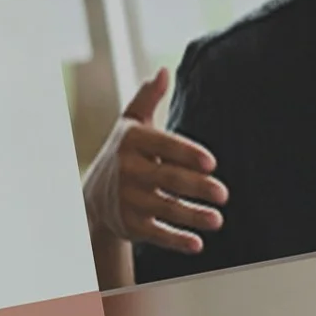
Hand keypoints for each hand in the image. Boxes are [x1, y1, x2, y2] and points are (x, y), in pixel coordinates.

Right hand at [89, 105, 229, 263]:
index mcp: (132, 141)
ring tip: (217, 220)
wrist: (91, 197)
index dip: (187, 154)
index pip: (163, 146)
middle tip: (223, 193)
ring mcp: (128, 200)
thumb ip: (147, 98)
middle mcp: (127, 171)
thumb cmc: (124, 153)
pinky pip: (156, 233)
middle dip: (196, 187)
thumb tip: (163, 71)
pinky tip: (197, 244)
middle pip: (168, 179)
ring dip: (192, 215)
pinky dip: (176, 240)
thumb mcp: (130, 124)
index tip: (210, 163)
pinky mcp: (130, 225)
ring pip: (165, 208)